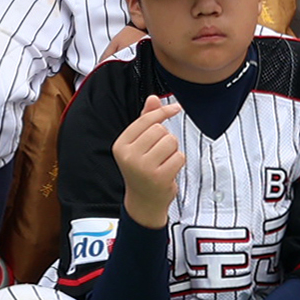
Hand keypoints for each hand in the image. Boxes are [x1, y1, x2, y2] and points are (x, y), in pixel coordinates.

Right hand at [114, 96, 186, 226]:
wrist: (144, 201)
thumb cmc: (142, 169)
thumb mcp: (139, 144)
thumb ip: (145, 120)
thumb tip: (153, 98)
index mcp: (121, 145)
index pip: (146, 120)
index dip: (163, 112)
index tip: (176, 108)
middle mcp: (129, 156)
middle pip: (160, 130)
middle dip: (166, 138)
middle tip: (159, 152)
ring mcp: (143, 167)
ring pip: (171, 141)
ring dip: (173, 149)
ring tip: (164, 161)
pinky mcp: (159, 177)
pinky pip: (179, 157)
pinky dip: (178, 162)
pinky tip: (169, 170)